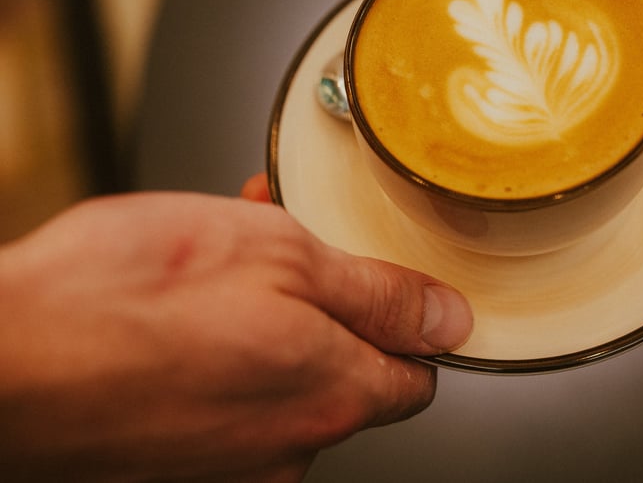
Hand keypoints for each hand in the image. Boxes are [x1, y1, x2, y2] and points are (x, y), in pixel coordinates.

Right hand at [0, 192, 472, 480]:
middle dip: (321, 309)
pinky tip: (176, 310)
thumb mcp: (280, 256)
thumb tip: (449, 319)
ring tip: (214, 266)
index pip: (415, 378)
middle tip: (279, 251)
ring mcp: (223, 468)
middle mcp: (285, 450)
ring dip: (264, 322)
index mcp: (329, 396)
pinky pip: (220, 403)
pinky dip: (215, 356)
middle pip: (341, 377)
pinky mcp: (170, 467)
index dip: (404, 324)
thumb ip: (378, 295)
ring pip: (274, 383)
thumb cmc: (122, 298)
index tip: (381, 288)